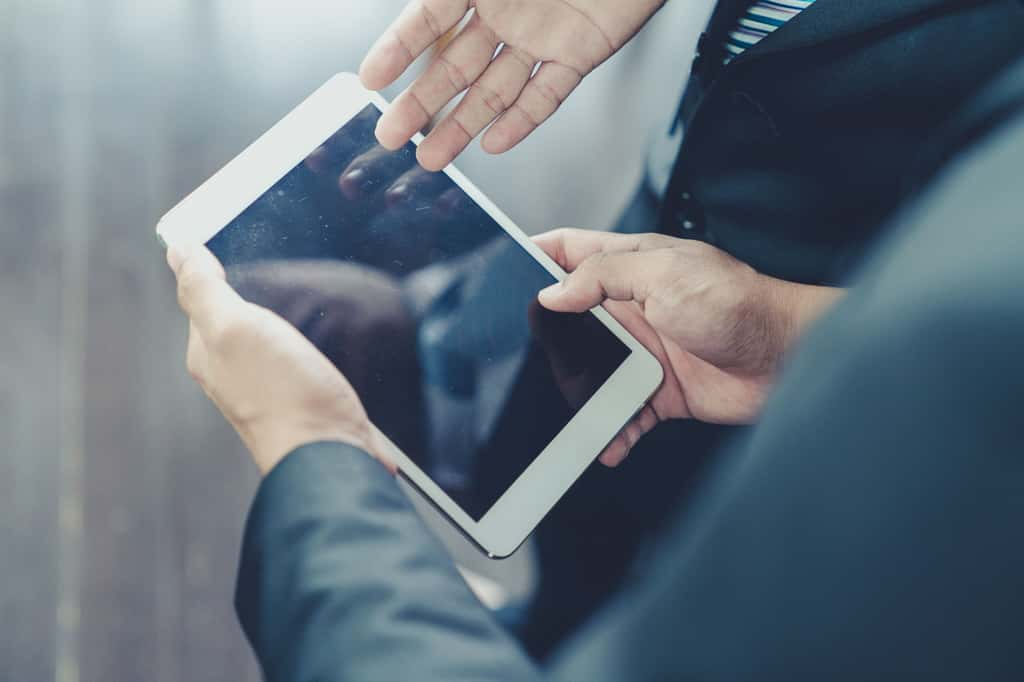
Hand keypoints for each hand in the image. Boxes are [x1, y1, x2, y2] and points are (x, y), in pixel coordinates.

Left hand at [167, 244, 392, 474]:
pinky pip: (299, 358)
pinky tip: (324, 333)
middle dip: (252, 289)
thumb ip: (204, 290)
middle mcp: (235, 372)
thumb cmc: (283, 394)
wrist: (330, 454)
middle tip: (274, 257)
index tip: (233, 232)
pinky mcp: (306, 398)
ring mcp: (271, 387)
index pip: (202, 296)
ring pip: (270, 337)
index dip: (213, 264)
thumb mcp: (235, 329)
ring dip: (283, 314)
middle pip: (237, 317)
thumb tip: (177, 249)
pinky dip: (308, 339)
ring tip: (301, 291)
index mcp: (210, 352)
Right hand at [360, 0, 666, 169]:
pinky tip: (495, 143)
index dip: (397, 49)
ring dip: (461, 125)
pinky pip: (546, 95)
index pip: (427, 19)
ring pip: (493, 90)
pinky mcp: (579, 54)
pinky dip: (523, 120)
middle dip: (420, 104)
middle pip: (454, 67)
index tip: (369, 82)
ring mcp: (541, 37)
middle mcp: (507, 12)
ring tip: (431, 157)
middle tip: (391, 137)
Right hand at [535, 229, 841, 464]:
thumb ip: (605, 277)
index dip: (535, 255)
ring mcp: (643, 348)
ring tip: (572, 412)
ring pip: (591, 370)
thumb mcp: (665, 275)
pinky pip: (623, 411)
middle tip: (528, 356)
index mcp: (629, 266)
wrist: (787, 358)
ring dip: (580, 392)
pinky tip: (611, 441)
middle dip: (548, 338)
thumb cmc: (739, 304)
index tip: (503, 268)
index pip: (568, 251)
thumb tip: (554, 292)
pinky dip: (614, 429)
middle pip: (569, 318)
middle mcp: (630, 306)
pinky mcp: (658, 389)